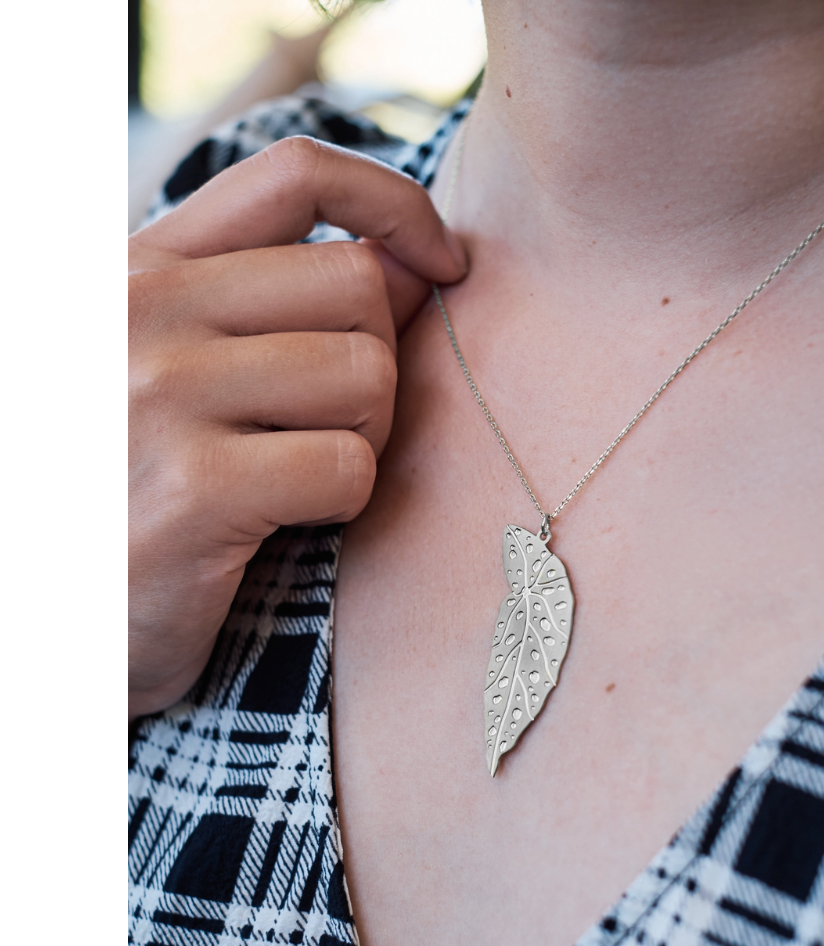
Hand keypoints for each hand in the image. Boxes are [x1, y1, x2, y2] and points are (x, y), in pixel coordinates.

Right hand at [128, 137, 465, 721]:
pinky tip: (283, 519)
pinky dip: (341, 501)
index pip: (297, 174)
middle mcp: (148, 309)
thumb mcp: (200, 367)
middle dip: (375, 360)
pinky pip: (348, 467)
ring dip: (363, 434)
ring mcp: (162, 394)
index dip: (395, 204)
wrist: (92, 601)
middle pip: (359, 285)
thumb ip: (294, 306)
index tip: (441, 262)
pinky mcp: (193, 489)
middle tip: (330, 422)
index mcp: (151, 266)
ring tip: (299, 470)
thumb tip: (418, 266)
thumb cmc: (148, 478)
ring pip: (367, 374)